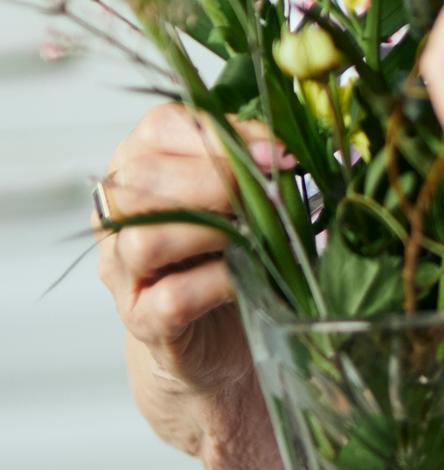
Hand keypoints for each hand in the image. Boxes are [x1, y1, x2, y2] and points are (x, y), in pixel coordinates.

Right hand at [95, 102, 288, 469]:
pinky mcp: (144, 322)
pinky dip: (218, 282)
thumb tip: (299, 147)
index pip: (160, 127)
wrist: (217, 342)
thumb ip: (256, 167)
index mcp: (141, 167)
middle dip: (215, 178)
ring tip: (255, 234)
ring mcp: (123, 272)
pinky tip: (248, 276)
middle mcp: (118, 216)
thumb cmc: (230, 256)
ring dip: (211, 230)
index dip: (220, 133)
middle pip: (142, 179)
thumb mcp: (241, 200)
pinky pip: (172, 297)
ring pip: (145, 238)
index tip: (277, 152)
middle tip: (267, 190)